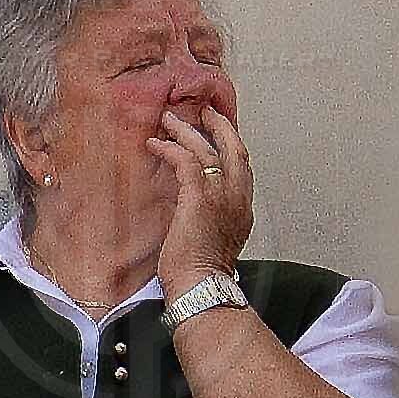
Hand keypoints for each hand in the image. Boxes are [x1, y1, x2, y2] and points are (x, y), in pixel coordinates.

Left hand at [152, 98, 253, 301]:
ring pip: (207, 150)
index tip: (217, 131)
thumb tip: (193, 208)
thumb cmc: (201, 272)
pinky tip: (155, 144)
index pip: (241, 166)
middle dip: (219, 126)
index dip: (229, 145)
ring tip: (169, 120)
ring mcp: (221, 196)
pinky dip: (170, 149)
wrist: (202, 286)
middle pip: (234, 149)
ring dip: (187, 132)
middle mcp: (238, 197)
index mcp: (243, 207)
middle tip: (203, 111)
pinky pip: (186, 162)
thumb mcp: (214, 238)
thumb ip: (212, 218)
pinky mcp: (198, 198)